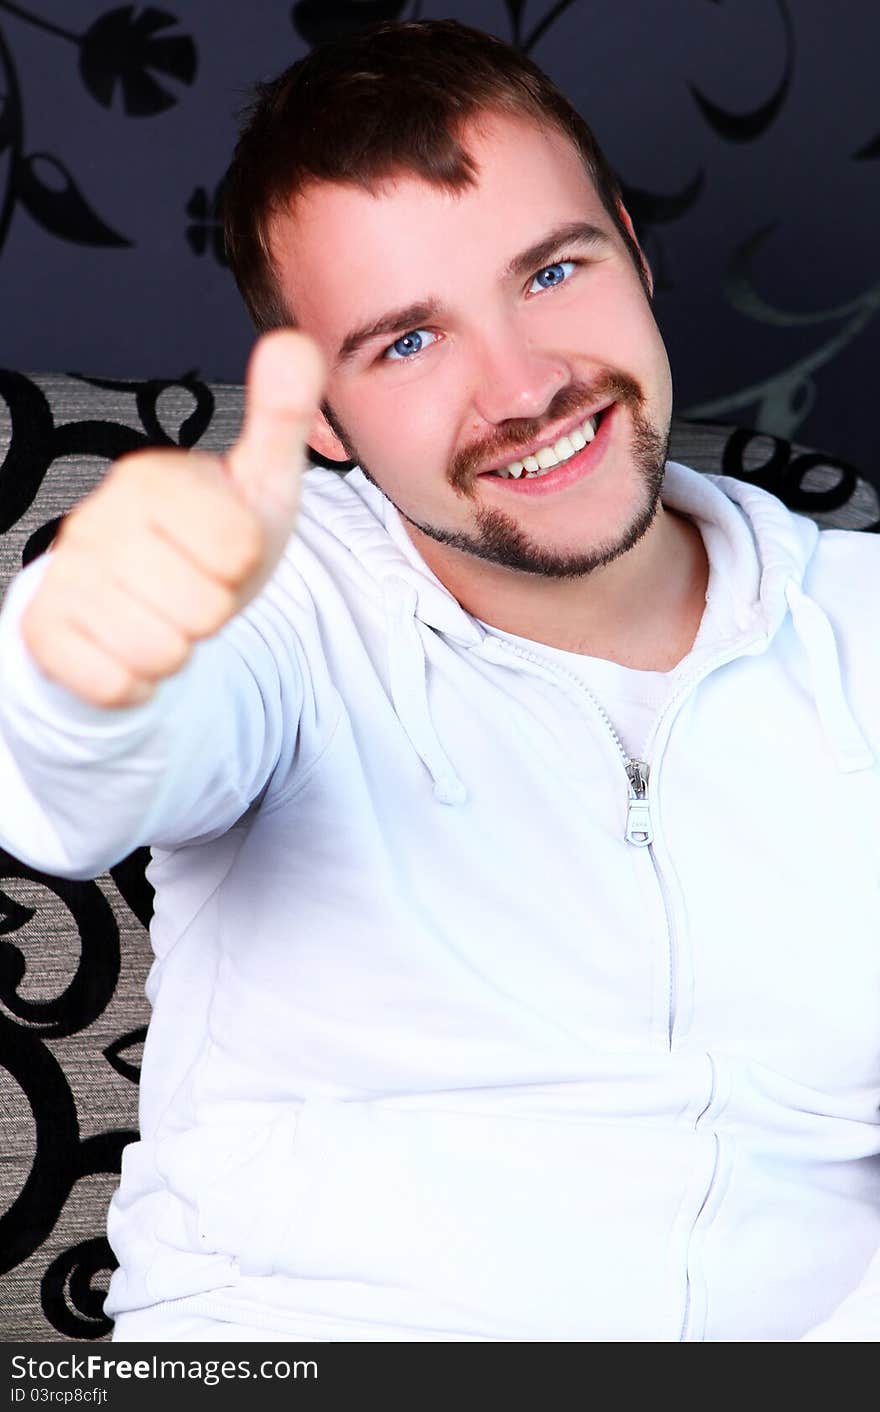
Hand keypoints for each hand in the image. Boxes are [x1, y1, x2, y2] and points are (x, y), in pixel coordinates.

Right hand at [20, 330, 325, 707]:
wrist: (149, 602)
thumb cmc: (214, 543)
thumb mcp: (260, 482)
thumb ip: (282, 417)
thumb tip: (295, 341)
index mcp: (153, 478)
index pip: (238, 547)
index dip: (244, 563)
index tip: (225, 551)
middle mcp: (97, 519)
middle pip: (202, 608)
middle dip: (212, 612)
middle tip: (194, 588)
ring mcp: (65, 575)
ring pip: (162, 652)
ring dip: (178, 648)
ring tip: (166, 616)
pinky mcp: (45, 631)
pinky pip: (117, 684)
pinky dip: (137, 682)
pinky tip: (131, 647)